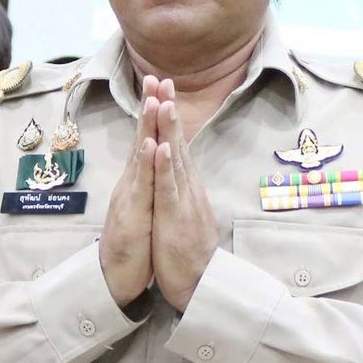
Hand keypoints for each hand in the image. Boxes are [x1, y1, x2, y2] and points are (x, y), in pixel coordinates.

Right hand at [98, 84, 157, 305]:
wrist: (116, 279)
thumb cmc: (133, 245)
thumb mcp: (142, 208)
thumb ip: (145, 184)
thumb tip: (150, 162)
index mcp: (138, 181)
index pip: (147, 141)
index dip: (153, 114)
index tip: (160, 85)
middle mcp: (131, 184)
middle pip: (140, 140)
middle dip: (148, 108)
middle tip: (155, 77)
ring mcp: (129, 197)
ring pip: (139, 157)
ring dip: (146, 128)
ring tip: (153, 101)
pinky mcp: (131, 215)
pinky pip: (140, 186)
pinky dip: (145, 165)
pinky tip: (151, 146)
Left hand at [149, 83, 218, 310]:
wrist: (200, 283)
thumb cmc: (188, 251)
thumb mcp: (184, 213)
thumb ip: (182, 190)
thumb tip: (182, 172)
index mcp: (185, 186)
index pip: (176, 144)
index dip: (168, 117)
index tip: (162, 90)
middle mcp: (187, 187)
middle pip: (177, 142)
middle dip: (169, 110)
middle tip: (163, 79)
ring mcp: (183, 200)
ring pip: (175, 159)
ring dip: (169, 130)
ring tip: (165, 102)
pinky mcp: (176, 217)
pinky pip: (169, 188)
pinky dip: (164, 167)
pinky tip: (162, 147)